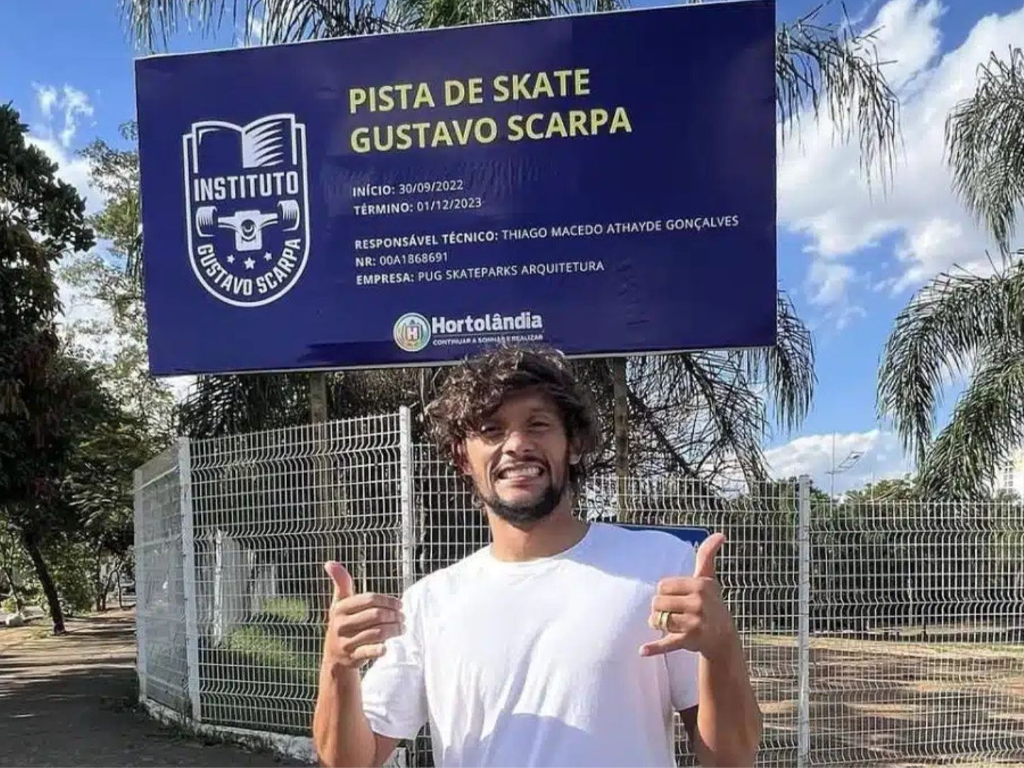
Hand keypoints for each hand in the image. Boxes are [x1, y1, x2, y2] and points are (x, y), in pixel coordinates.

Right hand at [322, 561, 403, 669]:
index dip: (388, 600)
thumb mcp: (340, 603)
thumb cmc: (343, 623)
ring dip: (394, 629)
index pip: (369, 599)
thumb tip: (330, 562)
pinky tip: (387, 647)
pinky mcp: (352, 657)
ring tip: (402, 628)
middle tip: (403, 617)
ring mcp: (346, 642)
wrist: (334, 657)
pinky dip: (380, 649)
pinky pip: (369, 651)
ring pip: (377, 632)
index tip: (400, 604)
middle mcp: (340, 625)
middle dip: (394, 615)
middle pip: (376, 615)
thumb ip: (341, 583)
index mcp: (340, 608)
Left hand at [639, 533, 735, 658]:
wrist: (723, 636)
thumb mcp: (709, 578)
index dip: (664, 593)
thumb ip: (708, 554)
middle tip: (675, 613)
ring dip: (658, 624)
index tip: (677, 597)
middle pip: (657, 603)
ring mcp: (695, 623)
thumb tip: (721, 534)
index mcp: (700, 585)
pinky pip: (668, 643)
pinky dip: (655, 648)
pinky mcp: (689, 640)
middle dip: (660, 609)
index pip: (662, 586)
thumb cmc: (711, 602)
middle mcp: (699, 603)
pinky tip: (643, 650)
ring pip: (658, 620)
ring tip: (672, 625)